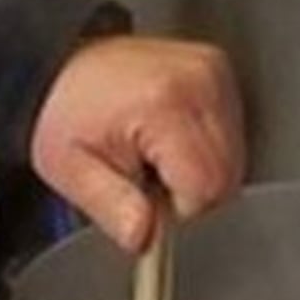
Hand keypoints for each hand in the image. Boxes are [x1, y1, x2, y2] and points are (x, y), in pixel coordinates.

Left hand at [28, 34, 244, 252]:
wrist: (65, 62)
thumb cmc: (66, 111)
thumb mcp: (71, 169)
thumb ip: (110, 208)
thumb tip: (142, 237)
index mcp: (163, 104)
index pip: (207, 188)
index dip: (177, 206)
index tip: (145, 193)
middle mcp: (199, 81)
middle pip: (226, 176)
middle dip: (189, 189)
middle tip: (146, 172)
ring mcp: (213, 73)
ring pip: (234, 159)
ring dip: (198, 169)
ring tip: (155, 151)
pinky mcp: (220, 73)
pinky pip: (231, 135)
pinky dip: (204, 147)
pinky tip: (171, 137)